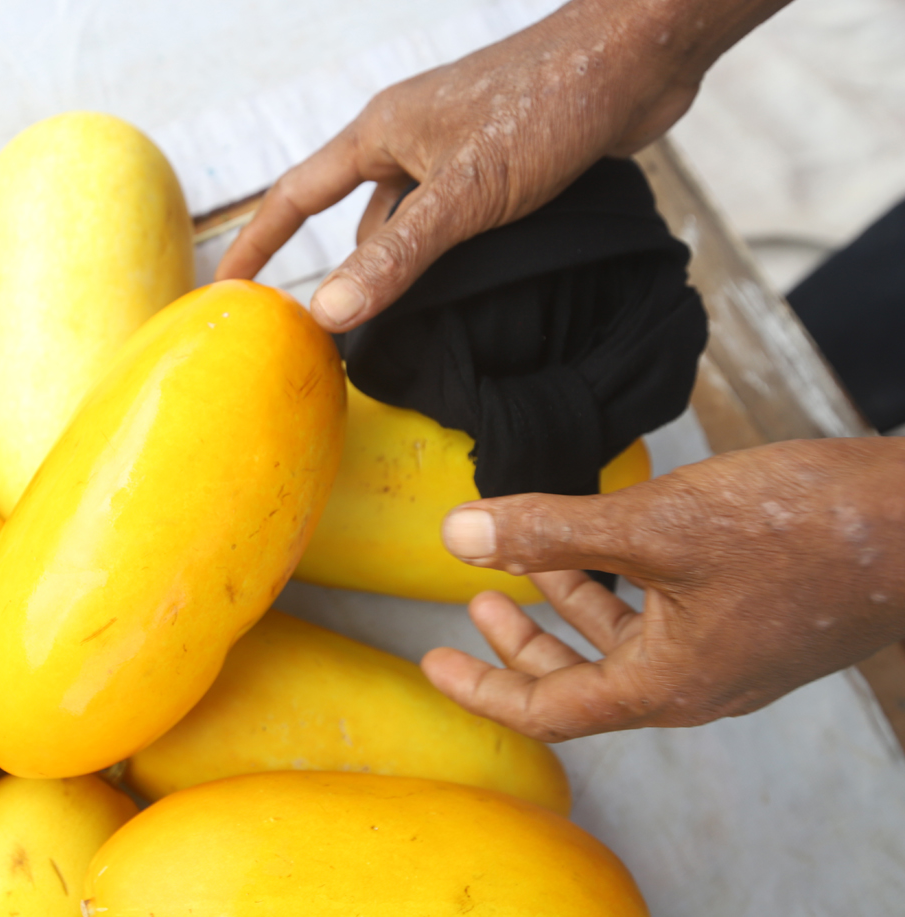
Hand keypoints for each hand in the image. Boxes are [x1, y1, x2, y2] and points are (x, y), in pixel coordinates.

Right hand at [216, 0, 814, 332]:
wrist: (637, 60)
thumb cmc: (545, 106)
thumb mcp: (464, 195)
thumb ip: (397, 256)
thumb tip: (329, 313)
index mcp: (380, 134)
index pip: (295, 195)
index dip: (257, 243)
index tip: (226, 288)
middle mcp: (409, 140)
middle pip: (359, 221)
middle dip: (351, 275)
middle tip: (336, 340)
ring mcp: (456, 151)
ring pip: (413, 226)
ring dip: (411, 272)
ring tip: (409, 334)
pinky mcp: (499, 165)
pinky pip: (455, 223)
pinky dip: (453, 261)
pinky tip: (470, 298)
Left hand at [421, 438, 904, 741]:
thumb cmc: (802, 530)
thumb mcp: (657, 524)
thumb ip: (550, 531)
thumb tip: (457, 534)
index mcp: (666, 685)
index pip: (549, 710)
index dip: (483, 690)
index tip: (432, 666)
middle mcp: (695, 683)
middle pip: (581, 680)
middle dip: (519, 644)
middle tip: (471, 606)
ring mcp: (729, 654)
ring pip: (624, 642)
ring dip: (568, 604)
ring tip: (522, 561)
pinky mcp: (754, 619)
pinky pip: (664, 615)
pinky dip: (619, 583)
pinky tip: (603, 536)